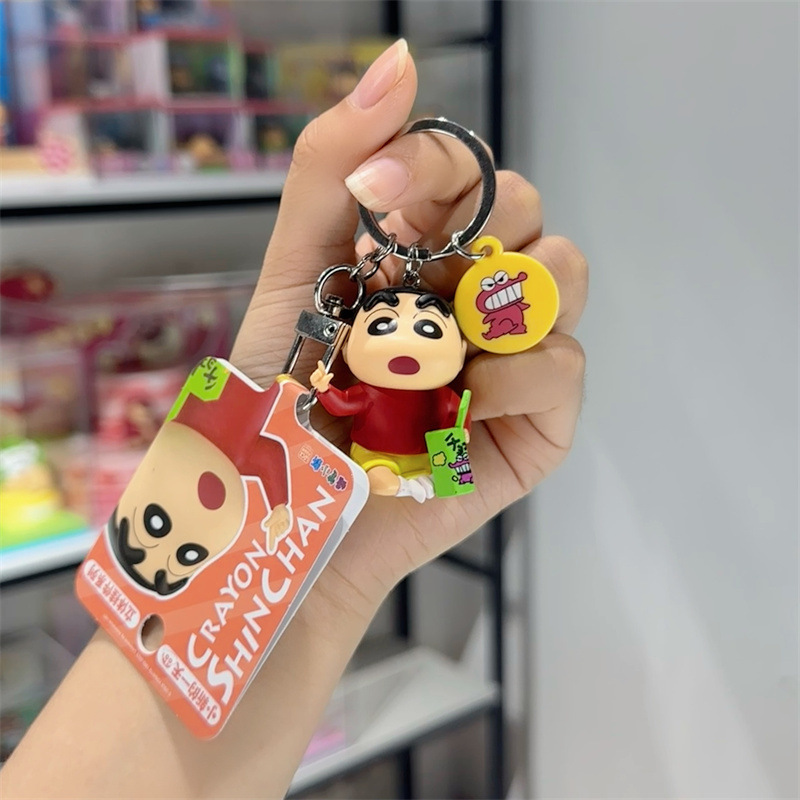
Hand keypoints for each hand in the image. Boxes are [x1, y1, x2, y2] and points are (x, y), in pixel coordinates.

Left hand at [233, 40, 586, 617]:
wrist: (295, 517)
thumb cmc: (287, 401)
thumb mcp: (295, 275)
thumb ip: (332, 171)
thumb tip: (400, 59)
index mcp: (424, 253)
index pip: (467, 170)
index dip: (437, 163)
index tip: (378, 193)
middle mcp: (476, 295)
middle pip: (529, 211)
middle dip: (475, 229)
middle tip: (408, 279)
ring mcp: (513, 357)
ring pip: (565, 274)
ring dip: (500, 297)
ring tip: (436, 347)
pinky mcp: (537, 422)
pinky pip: (565, 364)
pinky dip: (517, 372)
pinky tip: (463, 401)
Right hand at [262, 503, 290, 553]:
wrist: (282, 509)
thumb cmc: (275, 513)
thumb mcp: (273, 517)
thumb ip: (269, 522)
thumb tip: (265, 526)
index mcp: (272, 530)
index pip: (271, 539)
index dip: (271, 546)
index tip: (271, 552)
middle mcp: (276, 531)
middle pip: (279, 534)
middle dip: (279, 528)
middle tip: (278, 521)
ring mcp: (281, 529)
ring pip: (283, 531)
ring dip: (283, 524)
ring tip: (281, 519)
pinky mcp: (286, 528)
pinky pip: (287, 528)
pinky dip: (286, 523)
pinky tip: (284, 520)